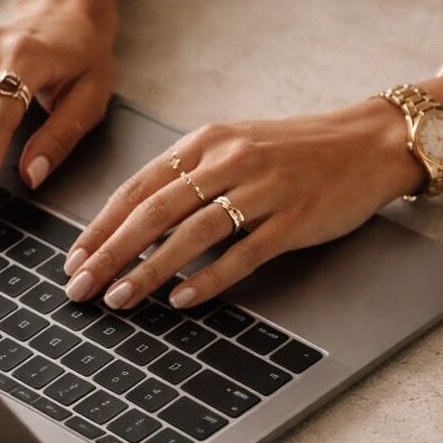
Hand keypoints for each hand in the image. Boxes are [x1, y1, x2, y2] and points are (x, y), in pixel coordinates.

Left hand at [61, 99, 427, 309]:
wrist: (367, 142)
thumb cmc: (294, 150)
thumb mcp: (233, 147)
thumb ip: (188, 176)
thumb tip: (134, 220)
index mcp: (206, 142)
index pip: (139, 188)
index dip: (101, 226)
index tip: (75, 258)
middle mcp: (229, 161)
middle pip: (155, 212)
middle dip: (110, 253)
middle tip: (80, 286)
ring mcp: (263, 189)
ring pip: (193, 234)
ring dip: (150, 270)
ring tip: (119, 298)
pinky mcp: (295, 218)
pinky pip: (245, 253)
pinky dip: (209, 278)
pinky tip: (182, 300)